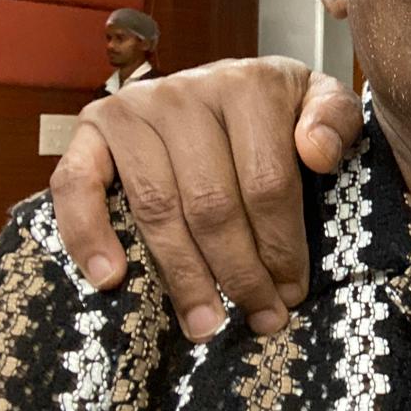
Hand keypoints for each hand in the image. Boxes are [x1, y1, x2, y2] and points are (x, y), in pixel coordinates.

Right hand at [49, 57, 364, 339]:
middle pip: (212, 203)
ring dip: (182, 275)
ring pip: (157, 207)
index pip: (267, 183)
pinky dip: (87, 234)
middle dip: (239, 273)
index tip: (292, 293)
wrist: (222, 85)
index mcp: (250, 85)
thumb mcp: (320, 102)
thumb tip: (317, 153)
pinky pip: (76, 184)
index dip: (282, 247)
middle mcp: (186, 92)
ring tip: (204, 325)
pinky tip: (111, 279)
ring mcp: (133, 108)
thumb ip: (335, 120)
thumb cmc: (279, 109)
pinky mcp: (91, 127)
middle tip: (258, 319)